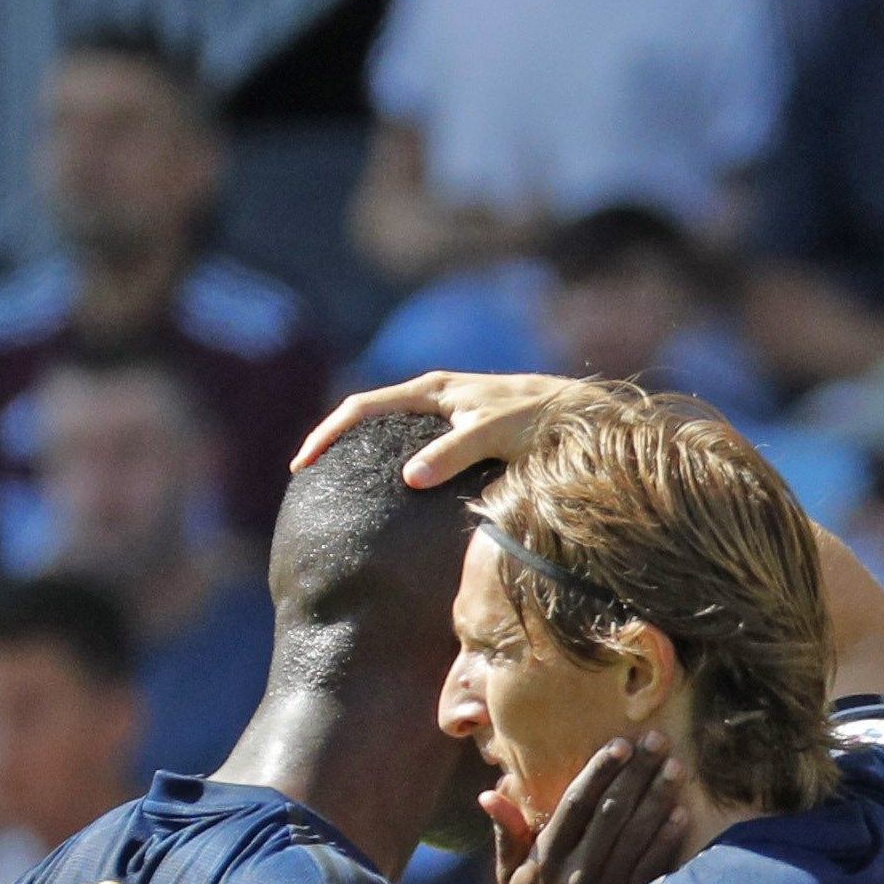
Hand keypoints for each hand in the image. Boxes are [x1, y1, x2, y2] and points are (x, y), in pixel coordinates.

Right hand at [293, 371, 601, 485]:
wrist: (581, 413)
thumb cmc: (538, 420)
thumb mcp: (493, 436)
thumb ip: (452, 453)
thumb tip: (409, 477)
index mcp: (430, 390)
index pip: (361, 408)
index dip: (327, 434)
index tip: (302, 465)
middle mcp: (433, 397)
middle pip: (367, 418)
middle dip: (334, 442)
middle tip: (306, 477)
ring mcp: (447, 414)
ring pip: (390, 433)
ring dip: (361, 453)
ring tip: (338, 486)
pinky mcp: (463, 433)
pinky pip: (417, 447)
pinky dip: (395, 464)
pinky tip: (392, 493)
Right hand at [490, 732, 687, 883]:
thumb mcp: (510, 877)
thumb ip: (506, 833)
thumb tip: (490, 792)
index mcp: (547, 858)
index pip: (576, 805)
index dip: (599, 772)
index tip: (620, 744)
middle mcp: (578, 870)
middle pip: (612, 813)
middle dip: (636, 774)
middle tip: (657, 742)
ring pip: (637, 835)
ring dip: (658, 799)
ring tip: (675, 768)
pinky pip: (654, 866)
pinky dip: (668, 840)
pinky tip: (681, 814)